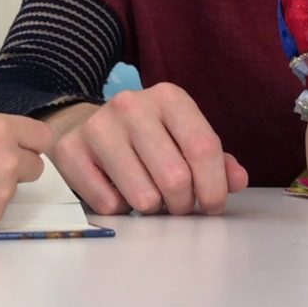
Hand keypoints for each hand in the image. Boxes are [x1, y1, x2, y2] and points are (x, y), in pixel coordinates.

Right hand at [48, 84, 248, 215]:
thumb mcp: (184, 138)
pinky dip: (120, 207)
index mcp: (169, 98)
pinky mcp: (71, 151)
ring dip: (151, 208)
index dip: (215, 187)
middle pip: (175, 178)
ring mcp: (98, 126)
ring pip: (143, 197)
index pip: (203, 148)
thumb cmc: (148, 137)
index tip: (213, 205)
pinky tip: (117, 188)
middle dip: (182, 204)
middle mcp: (132, 105)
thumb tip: (236, 181)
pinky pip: (109, 204)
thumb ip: (216, 160)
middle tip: (178, 204)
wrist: (87, 124)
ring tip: (148, 193)